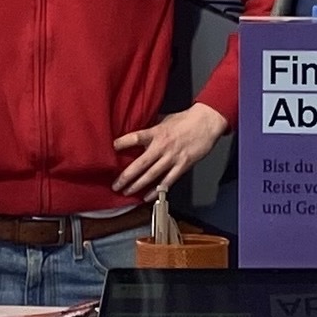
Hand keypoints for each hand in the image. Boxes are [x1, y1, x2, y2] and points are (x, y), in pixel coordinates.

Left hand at [111, 104, 228, 196]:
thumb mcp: (164, 120)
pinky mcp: (182, 166)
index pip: (135, 138)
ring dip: (138, 185)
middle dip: (127, 176)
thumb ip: (151, 128)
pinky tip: (147, 197)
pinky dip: (157, 190)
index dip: (122, 143)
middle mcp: (162, 146)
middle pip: (141, 164)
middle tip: (115, 185)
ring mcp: (172, 158)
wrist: (206, 123)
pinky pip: (168, 181)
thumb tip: (137, 132)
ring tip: (126, 192)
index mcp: (156, 132)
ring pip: (152, 175)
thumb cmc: (185, 120)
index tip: (110, 148)